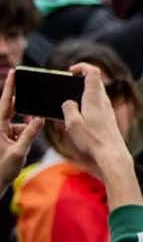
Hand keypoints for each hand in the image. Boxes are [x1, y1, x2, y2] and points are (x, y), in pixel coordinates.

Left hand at [0, 71, 45, 186]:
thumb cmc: (2, 169)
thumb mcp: (19, 151)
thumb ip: (30, 134)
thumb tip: (39, 119)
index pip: (5, 103)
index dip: (10, 87)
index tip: (14, 72)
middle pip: (13, 112)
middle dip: (24, 112)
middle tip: (30, 112)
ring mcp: (2, 134)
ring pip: (19, 125)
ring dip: (25, 132)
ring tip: (20, 148)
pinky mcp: (6, 140)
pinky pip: (19, 133)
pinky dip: (24, 138)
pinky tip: (22, 148)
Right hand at [59, 65, 131, 175]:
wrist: (111, 154)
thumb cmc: (93, 140)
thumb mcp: (73, 123)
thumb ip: (68, 108)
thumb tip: (69, 102)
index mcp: (95, 98)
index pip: (93, 72)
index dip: (82, 67)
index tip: (71, 70)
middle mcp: (104, 101)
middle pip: (94, 82)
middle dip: (80, 81)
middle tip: (66, 85)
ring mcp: (107, 110)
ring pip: (95, 95)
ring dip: (82, 95)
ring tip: (67, 104)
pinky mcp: (108, 119)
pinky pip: (96, 107)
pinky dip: (86, 107)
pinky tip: (76, 118)